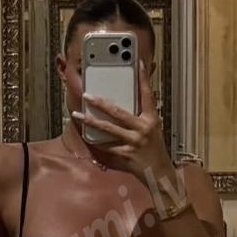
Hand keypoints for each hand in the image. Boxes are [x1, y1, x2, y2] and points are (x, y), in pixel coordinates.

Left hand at [72, 60, 173, 184]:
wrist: (159, 173)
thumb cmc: (154, 149)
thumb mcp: (153, 129)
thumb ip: (141, 116)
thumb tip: (131, 101)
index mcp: (151, 119)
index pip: (147, 95)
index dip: (143, 79)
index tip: (138, 63)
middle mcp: (143, 128)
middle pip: (118, 112)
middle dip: (101, 103)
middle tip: (87, 95)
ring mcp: (134, 142)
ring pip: (108, 129)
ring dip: (91, 121)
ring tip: (78, 114)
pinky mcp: (125, 154)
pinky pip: (106, 146)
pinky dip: (95, 141)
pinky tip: (85, 135)